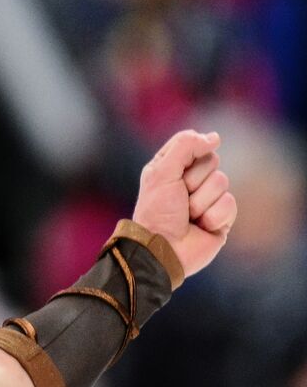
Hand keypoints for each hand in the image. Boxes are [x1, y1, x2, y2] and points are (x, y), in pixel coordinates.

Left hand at [132, 128, 236, 278]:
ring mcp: (208, 199)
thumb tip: (214, 137)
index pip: (193, 144)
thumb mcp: (162, 172)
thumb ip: (185, 147)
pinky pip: (230, 204)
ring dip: (201, 201)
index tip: (177, 172)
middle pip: (211, 161)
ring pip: (222, 182)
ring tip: (188, 216)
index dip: (189, 155)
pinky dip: (213, 216)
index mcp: (171, 167)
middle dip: (193, 181)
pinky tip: (201, 226)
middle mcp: (190, 181)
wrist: (163, 249)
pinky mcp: (222, 217)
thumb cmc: (157, 212)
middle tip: (179, 199)